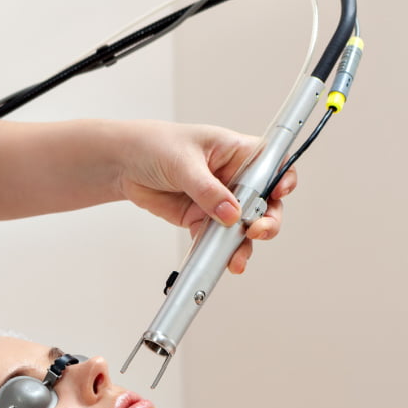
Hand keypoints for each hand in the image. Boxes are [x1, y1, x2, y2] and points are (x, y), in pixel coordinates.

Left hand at [115, 121, 297, 274]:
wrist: (125, 165)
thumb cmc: (156, 146)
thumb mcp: (183, 163)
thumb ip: (208, 190)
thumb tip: (230, 214)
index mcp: (237, 152)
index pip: (273, 163)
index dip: (283, 178)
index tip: (279, 193)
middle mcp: (234, 178)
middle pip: (265, 203)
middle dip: (266, 221)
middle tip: (256, 232)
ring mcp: (220, 201)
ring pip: (242, 226)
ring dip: (243, 244)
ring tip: (238, 259)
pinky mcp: (202, 219)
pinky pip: (217, 239)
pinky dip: (219, 252)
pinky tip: (218, 261)